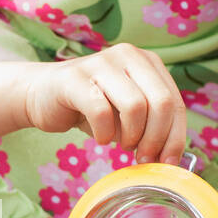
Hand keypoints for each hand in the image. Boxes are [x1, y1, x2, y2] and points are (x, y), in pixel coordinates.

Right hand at [22, 43, 187, 164]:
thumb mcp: (128, 114)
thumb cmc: (90, 107)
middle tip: (142, 158)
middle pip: (161, 103)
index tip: (166, 162)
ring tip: (119, 144)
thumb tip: (170, 158)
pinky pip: (101, 112)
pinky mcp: (74, 78)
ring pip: (135, 107)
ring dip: (130, 136)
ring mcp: (101, 63)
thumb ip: (151, 126)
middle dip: (155, 139)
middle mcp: (128, 55)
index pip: (175, 102)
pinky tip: (100, 138)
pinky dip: (104, 133)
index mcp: (147, 62)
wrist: (42, 95)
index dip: (175, 137)